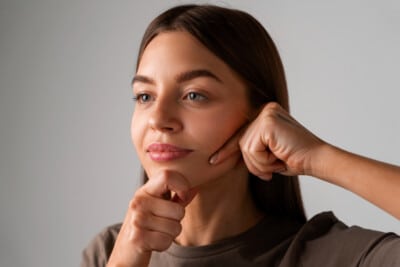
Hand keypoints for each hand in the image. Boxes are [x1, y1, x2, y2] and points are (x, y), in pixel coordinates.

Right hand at [107, 170, 196, 266]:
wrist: (127, 248)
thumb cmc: (148, 224)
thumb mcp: (161, 206)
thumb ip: (178, 197)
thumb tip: (195, 188)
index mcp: (146, 190)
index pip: (168, 176)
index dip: (182, 186)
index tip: (181, 196)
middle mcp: (139, 202)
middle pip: (179, 210)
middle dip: (177, 220)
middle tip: (163, 222)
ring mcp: (136, 219)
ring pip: (175, 228)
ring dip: (170, 234)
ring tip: (157, 231)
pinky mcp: (137, 238)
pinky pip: (166, 241)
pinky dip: (164, 244)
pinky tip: (153, 241)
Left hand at [209, 102, 324, 179]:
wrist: (316, 160)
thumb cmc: (295, 158)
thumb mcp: (267, 153)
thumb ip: (252, 149)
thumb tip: (230, 155)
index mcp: (264, 114)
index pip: (240, 133)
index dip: (226, 150)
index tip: (213, 161)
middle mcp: (265, 110)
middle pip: (241, 143)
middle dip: (254, 163)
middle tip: (273, 168)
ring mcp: (266, 114)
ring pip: (245, 148)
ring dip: (260, 164)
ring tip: (279, 161)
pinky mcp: (268, 122)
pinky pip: (253, 150)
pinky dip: (264, 161)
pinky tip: (280, 157)